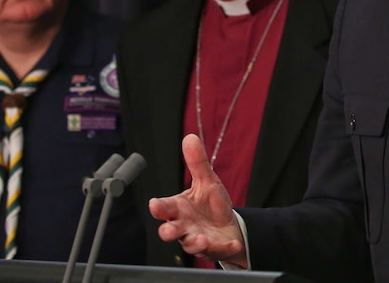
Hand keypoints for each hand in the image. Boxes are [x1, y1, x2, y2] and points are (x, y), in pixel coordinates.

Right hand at [149, 134, 247, 266]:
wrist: (227, 225)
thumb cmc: (210, 205)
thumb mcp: (206, 181)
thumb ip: (197, 163)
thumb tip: (190, 137)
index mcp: (179, 208)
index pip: (165, 208)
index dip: (159, 207)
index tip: (155, 205)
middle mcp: (185, 226)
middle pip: (171, 231)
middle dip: (169, 231)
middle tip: (170, 231)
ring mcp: (197, 239)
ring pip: (190, 244)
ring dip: (195, 242)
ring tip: (201, 239)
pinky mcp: (214, 248)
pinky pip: (217, 251)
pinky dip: (224, 248)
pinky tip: (233, 243)